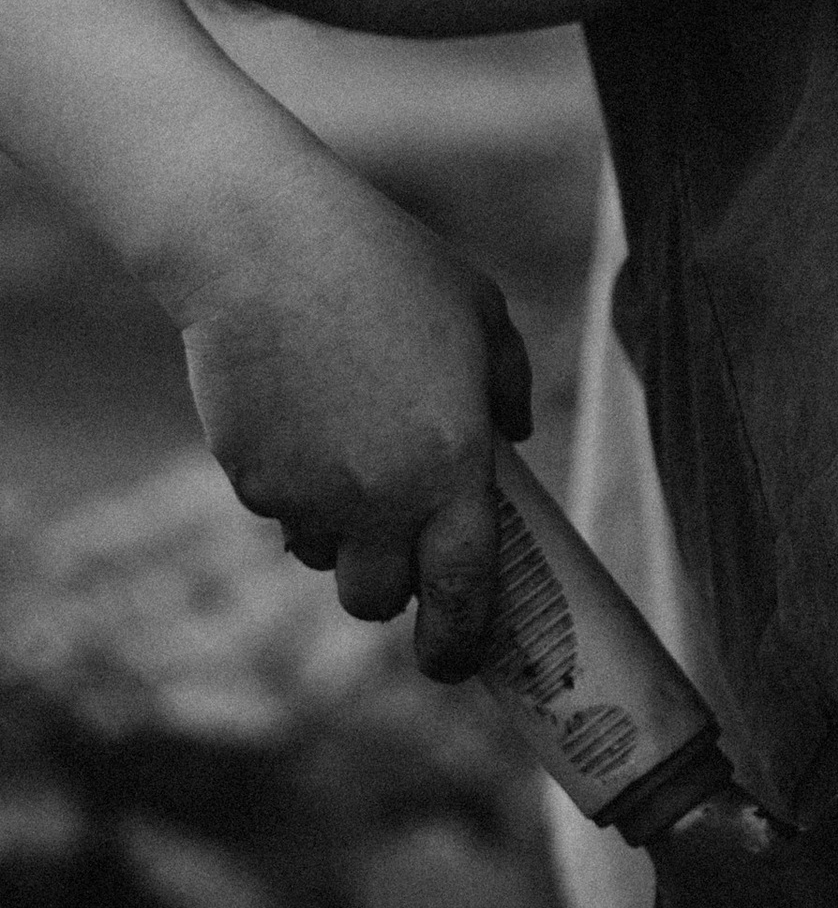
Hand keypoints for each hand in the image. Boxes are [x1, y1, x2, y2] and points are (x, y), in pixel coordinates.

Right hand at [174, 163, 534, 678]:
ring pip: (325, 559)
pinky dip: (295, 491)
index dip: (461, 643)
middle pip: (378, 601)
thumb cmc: (387, 267)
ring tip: (350, 452)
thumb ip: (506, 385)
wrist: (265, 247)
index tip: (459, 660)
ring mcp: (310, 495)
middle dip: (392, 588)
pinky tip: (302, 418)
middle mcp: (381, 497)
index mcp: (453, 465)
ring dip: (342, 535)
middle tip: (402, 542)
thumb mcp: (478, 311)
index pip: (465, 591)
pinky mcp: (251, 479)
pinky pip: (281, 514)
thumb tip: (515, 436)